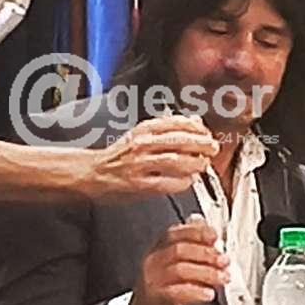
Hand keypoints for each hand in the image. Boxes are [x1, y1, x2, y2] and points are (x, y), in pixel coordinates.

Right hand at [86, 116, 217, 200]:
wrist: (93, 173)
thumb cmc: (119, 156)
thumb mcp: (141, 134)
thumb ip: (167, 128)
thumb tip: (194, 121)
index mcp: (144, 129)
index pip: (176, 122)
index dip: (196, 128)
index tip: (207, 133)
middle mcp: (142, 144)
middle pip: (178, 140)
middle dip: (200, 144)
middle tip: (212, 148)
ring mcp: (139, 164)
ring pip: (175, 161)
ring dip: (194, 163)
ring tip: (203, 164)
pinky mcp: (138, 184)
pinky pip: (166, 182)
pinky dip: (181, 182)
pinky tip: (189, 181)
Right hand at [128, 216, 229, 304]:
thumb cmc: (165, 284)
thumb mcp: (176, 260)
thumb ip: (189, 241)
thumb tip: (201, 221)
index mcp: (158, 248)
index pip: (174, 233)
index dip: (196, 232)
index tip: (214, 236)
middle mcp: (153, 262)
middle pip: (179, 250)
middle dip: (206, 253)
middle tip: (224, 260)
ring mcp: (152, 280)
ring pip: (180, 270)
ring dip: (206, 273)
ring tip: (222, 277)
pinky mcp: (156, 299)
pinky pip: (177, 293)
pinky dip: (196, 292)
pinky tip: (209, 293)